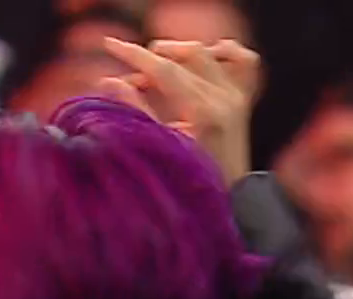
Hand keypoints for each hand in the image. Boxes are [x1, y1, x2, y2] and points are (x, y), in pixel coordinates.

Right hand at [98, 37, 259, 185]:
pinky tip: (204, 58)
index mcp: (203, 112)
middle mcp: (224, 98)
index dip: (134, 54)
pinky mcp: (244, 99)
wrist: (229, 200)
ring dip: (178, 54)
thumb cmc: (190, 181)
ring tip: (158, 69)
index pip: (165, 70)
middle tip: (132, 77)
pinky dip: (221, 52)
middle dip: (151, 59)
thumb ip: (136, 110)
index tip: (110, 44)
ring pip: (207, 52)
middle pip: (184, 57)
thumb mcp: (160, 146)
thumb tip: (109, 81)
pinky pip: (241, 60)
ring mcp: (237, 96)